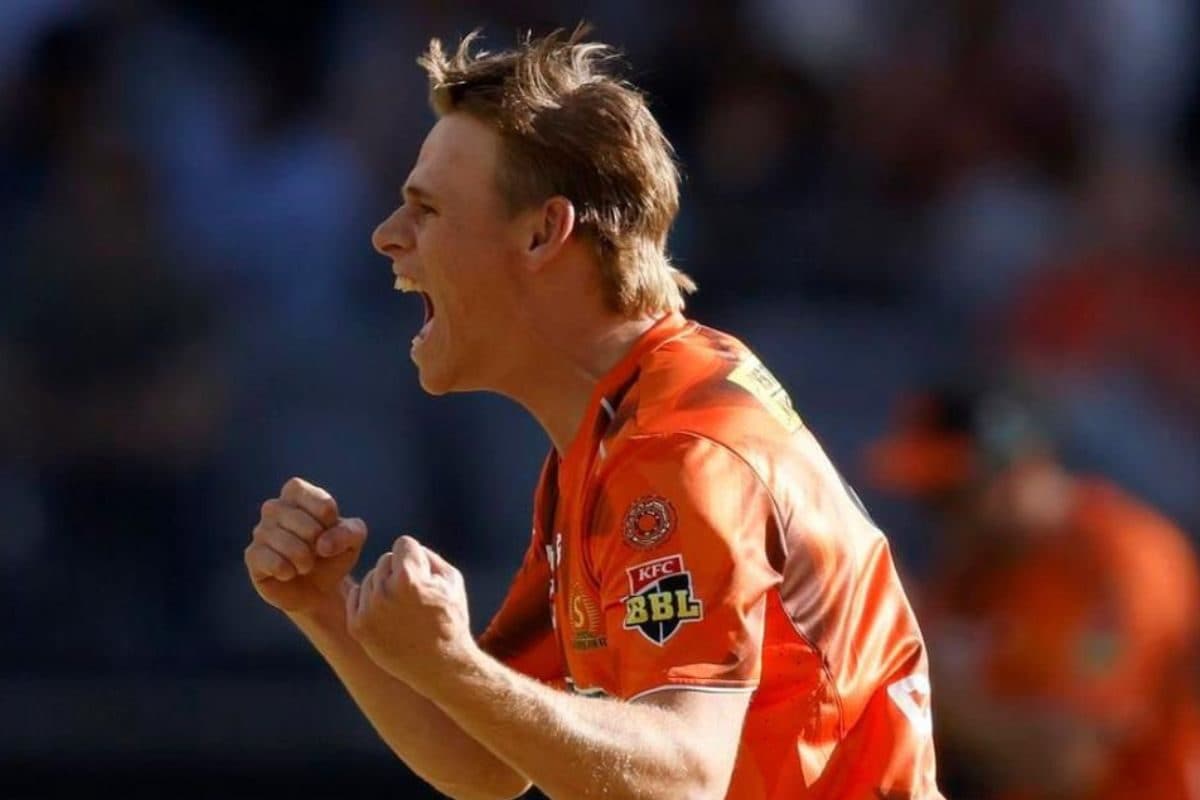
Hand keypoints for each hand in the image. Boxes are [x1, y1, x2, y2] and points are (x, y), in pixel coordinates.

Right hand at [244, 477, 367, 616]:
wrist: (320, 589)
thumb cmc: (334, 554)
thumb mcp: (353, 539)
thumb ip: (348, 532)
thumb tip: (322, 544)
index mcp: (296, 494)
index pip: (301, 490)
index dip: (322, 511)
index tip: (330, 527)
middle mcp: (274, 508)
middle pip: (295, 517)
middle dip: (315, 538)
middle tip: (320, 552)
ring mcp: (260, 532)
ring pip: (280, 539)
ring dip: (302, 558)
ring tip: (307, 565)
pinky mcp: (253, 557)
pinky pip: (266, 559)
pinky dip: (285, 570)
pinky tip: (290, 573)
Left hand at [347, 535, 473, 689]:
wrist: (440, 666)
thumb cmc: (450, 619)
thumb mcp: (452, 580)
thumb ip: (427, 555)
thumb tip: (404, 548)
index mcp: (409, 578)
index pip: (403, 544)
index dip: (417, 559)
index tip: (425, 577)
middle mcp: (384, 592)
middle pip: (385, 560)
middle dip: (399, 572)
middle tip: (415, 596)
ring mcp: (368, 611)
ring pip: (370, 578)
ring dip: (384, 587)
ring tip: (404, 610)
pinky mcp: (358, 627)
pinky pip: (357, 596)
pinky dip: (370, 602)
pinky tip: (388, 616)